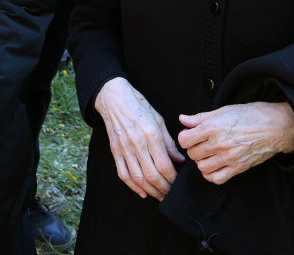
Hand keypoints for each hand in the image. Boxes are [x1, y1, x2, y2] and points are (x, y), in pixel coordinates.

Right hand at [94, 77, 183, 199]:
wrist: (114, 99)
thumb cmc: (139, 106)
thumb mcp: (159, 120)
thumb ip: (169, 142)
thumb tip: (179, 159)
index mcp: (151, 135)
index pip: (164, 165)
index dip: (173, 178)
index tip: (178, 182)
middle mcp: (137, 144)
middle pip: (152, 175)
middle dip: (164, 188)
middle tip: (171, 193)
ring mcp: (124, 149)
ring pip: (138, 178)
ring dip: (150, 191)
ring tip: (160, 196)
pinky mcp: (115, 151)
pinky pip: (123, 174)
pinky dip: (133, 186)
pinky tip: (142, 192)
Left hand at [177, 102, 293, 185]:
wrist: (275, 126)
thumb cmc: (250, 115)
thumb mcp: (223, 110)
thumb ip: (200, 117)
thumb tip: (182, 119)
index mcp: (213, 127)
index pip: (184, 140)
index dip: (185, 138)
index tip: (191, 136)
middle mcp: (219, 144)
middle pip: (192, 154)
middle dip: (193, 149)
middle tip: (201, 144)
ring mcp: (229, 157)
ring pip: (202, 167)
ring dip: (201, 162)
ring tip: (208, 154)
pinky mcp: (239, 168)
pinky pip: (217, 178)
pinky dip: (211, 175)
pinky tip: (214, 166)